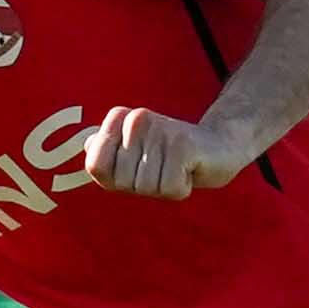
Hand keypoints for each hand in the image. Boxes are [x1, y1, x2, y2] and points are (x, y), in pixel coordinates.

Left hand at [81, 103, 243, 201]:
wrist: (221, 145)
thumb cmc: (172, 155)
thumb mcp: (134, 155)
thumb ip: (106, 151)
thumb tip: (87, 145)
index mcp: (121, 118)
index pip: (95, 165)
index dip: (116, 177)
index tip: (138, 166)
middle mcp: (138, 119)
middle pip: (122, 181)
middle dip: (143, 186)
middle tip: (162, 168)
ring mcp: (160, 130)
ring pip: (146, 187)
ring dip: (164, 187)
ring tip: (177, 169)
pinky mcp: (183, 145)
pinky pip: (170, 189)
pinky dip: (181, 188)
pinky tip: (190, 171)